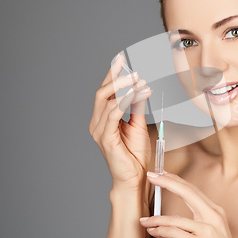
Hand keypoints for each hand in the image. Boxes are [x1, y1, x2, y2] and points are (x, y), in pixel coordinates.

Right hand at [89, 53, 152, 191]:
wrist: (134, 178)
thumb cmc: (135, 155)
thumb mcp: (138, 125)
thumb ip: (136, 107)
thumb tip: (140, 88)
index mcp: (103, 119)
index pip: (106, 92)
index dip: (112, 74)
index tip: (121, 59)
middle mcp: (97, 123)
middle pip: (102, 93)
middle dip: (114, 76)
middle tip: (127, 63)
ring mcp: (99, 130)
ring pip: (107, 100)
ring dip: (124, 87)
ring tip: (138, 79)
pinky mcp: (105, 138)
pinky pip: (114, 114)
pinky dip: (125, 100)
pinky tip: (136, 92)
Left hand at [140, 172, 237, 237]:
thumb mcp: (208, 235)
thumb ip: (188, 227)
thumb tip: (163, 225)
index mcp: (216, 212)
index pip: (193, 190)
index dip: (176, 180)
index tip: (163, 174)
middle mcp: (213, 217)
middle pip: (187, 192)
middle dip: (167, 182)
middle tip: (151, 176)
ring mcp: (207, 230)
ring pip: (175, 219)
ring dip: (156, 219)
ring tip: (144, 221)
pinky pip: (174, 234)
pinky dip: (160, 232)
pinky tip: (153, 232)